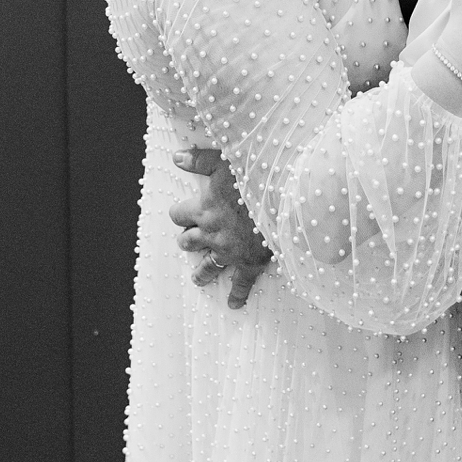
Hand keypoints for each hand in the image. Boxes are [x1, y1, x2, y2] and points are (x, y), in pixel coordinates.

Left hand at [168, 147, 272, 309]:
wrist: (284, 196)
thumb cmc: (254, 174)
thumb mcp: (223, 160)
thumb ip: (198, 160)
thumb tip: (176, 157)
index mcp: (203, 209)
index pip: (178, 215)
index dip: (180, 213)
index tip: (183, 213)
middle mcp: (211, 233)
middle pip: (188, 242)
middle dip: (188, 240)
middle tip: (190, 242)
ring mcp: (230, 251)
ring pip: (207, 266)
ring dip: (201, 272)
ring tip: (198, 279)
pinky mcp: (250, 262)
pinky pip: (241, 283)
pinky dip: (238, 295)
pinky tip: (234, 304)